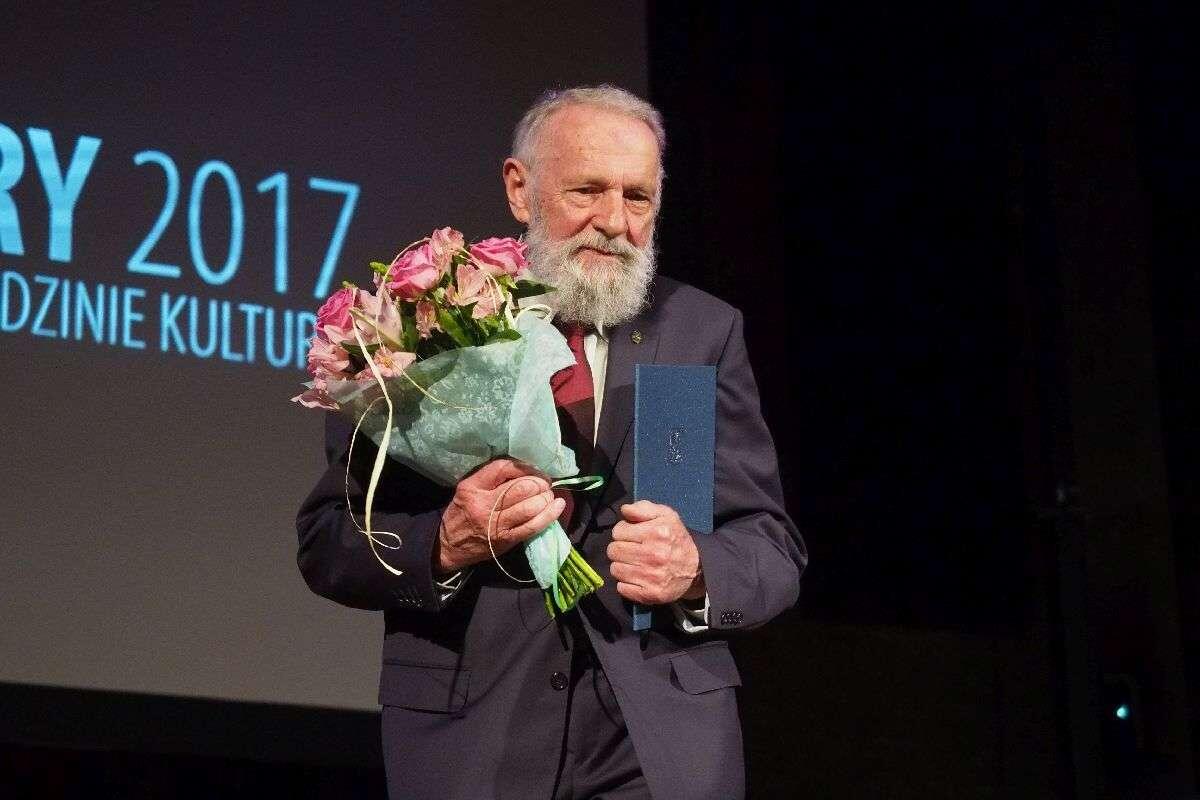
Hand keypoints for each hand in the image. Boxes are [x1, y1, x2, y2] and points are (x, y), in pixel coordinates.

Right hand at [436, 459, 564, 572]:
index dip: (525, 467)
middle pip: (520, 487)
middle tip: (544, 484)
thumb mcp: (467, 489)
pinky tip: (557, 507)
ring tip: (549, 496)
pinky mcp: (505, 540)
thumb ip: (491, 479)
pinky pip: (532, 526)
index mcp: (472, 487)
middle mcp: (483, 504)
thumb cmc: (461, 513)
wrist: (448, 546)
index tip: (534, 470)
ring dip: (545, 498)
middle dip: (539, 483)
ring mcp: (495, 524)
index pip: (503, 468)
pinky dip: (549, 516)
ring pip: (529, 507)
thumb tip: (525, 469)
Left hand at [607, 500, 704, 604]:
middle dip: (620, 548)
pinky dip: (626, 583)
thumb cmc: (676, 539)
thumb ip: (644, 508)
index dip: (623, 532)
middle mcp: (654, 555)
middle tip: (632, 549)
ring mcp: (651, 577)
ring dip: (622, 565)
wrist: (696, 568)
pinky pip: (622, 588)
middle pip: (614, 551)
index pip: (618, 531)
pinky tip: (637, 577)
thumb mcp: (666, 516)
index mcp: (657, 533)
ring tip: (635, 563)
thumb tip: (625, 510)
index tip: (632, 535)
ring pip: (615, 569)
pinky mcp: (650, 594)